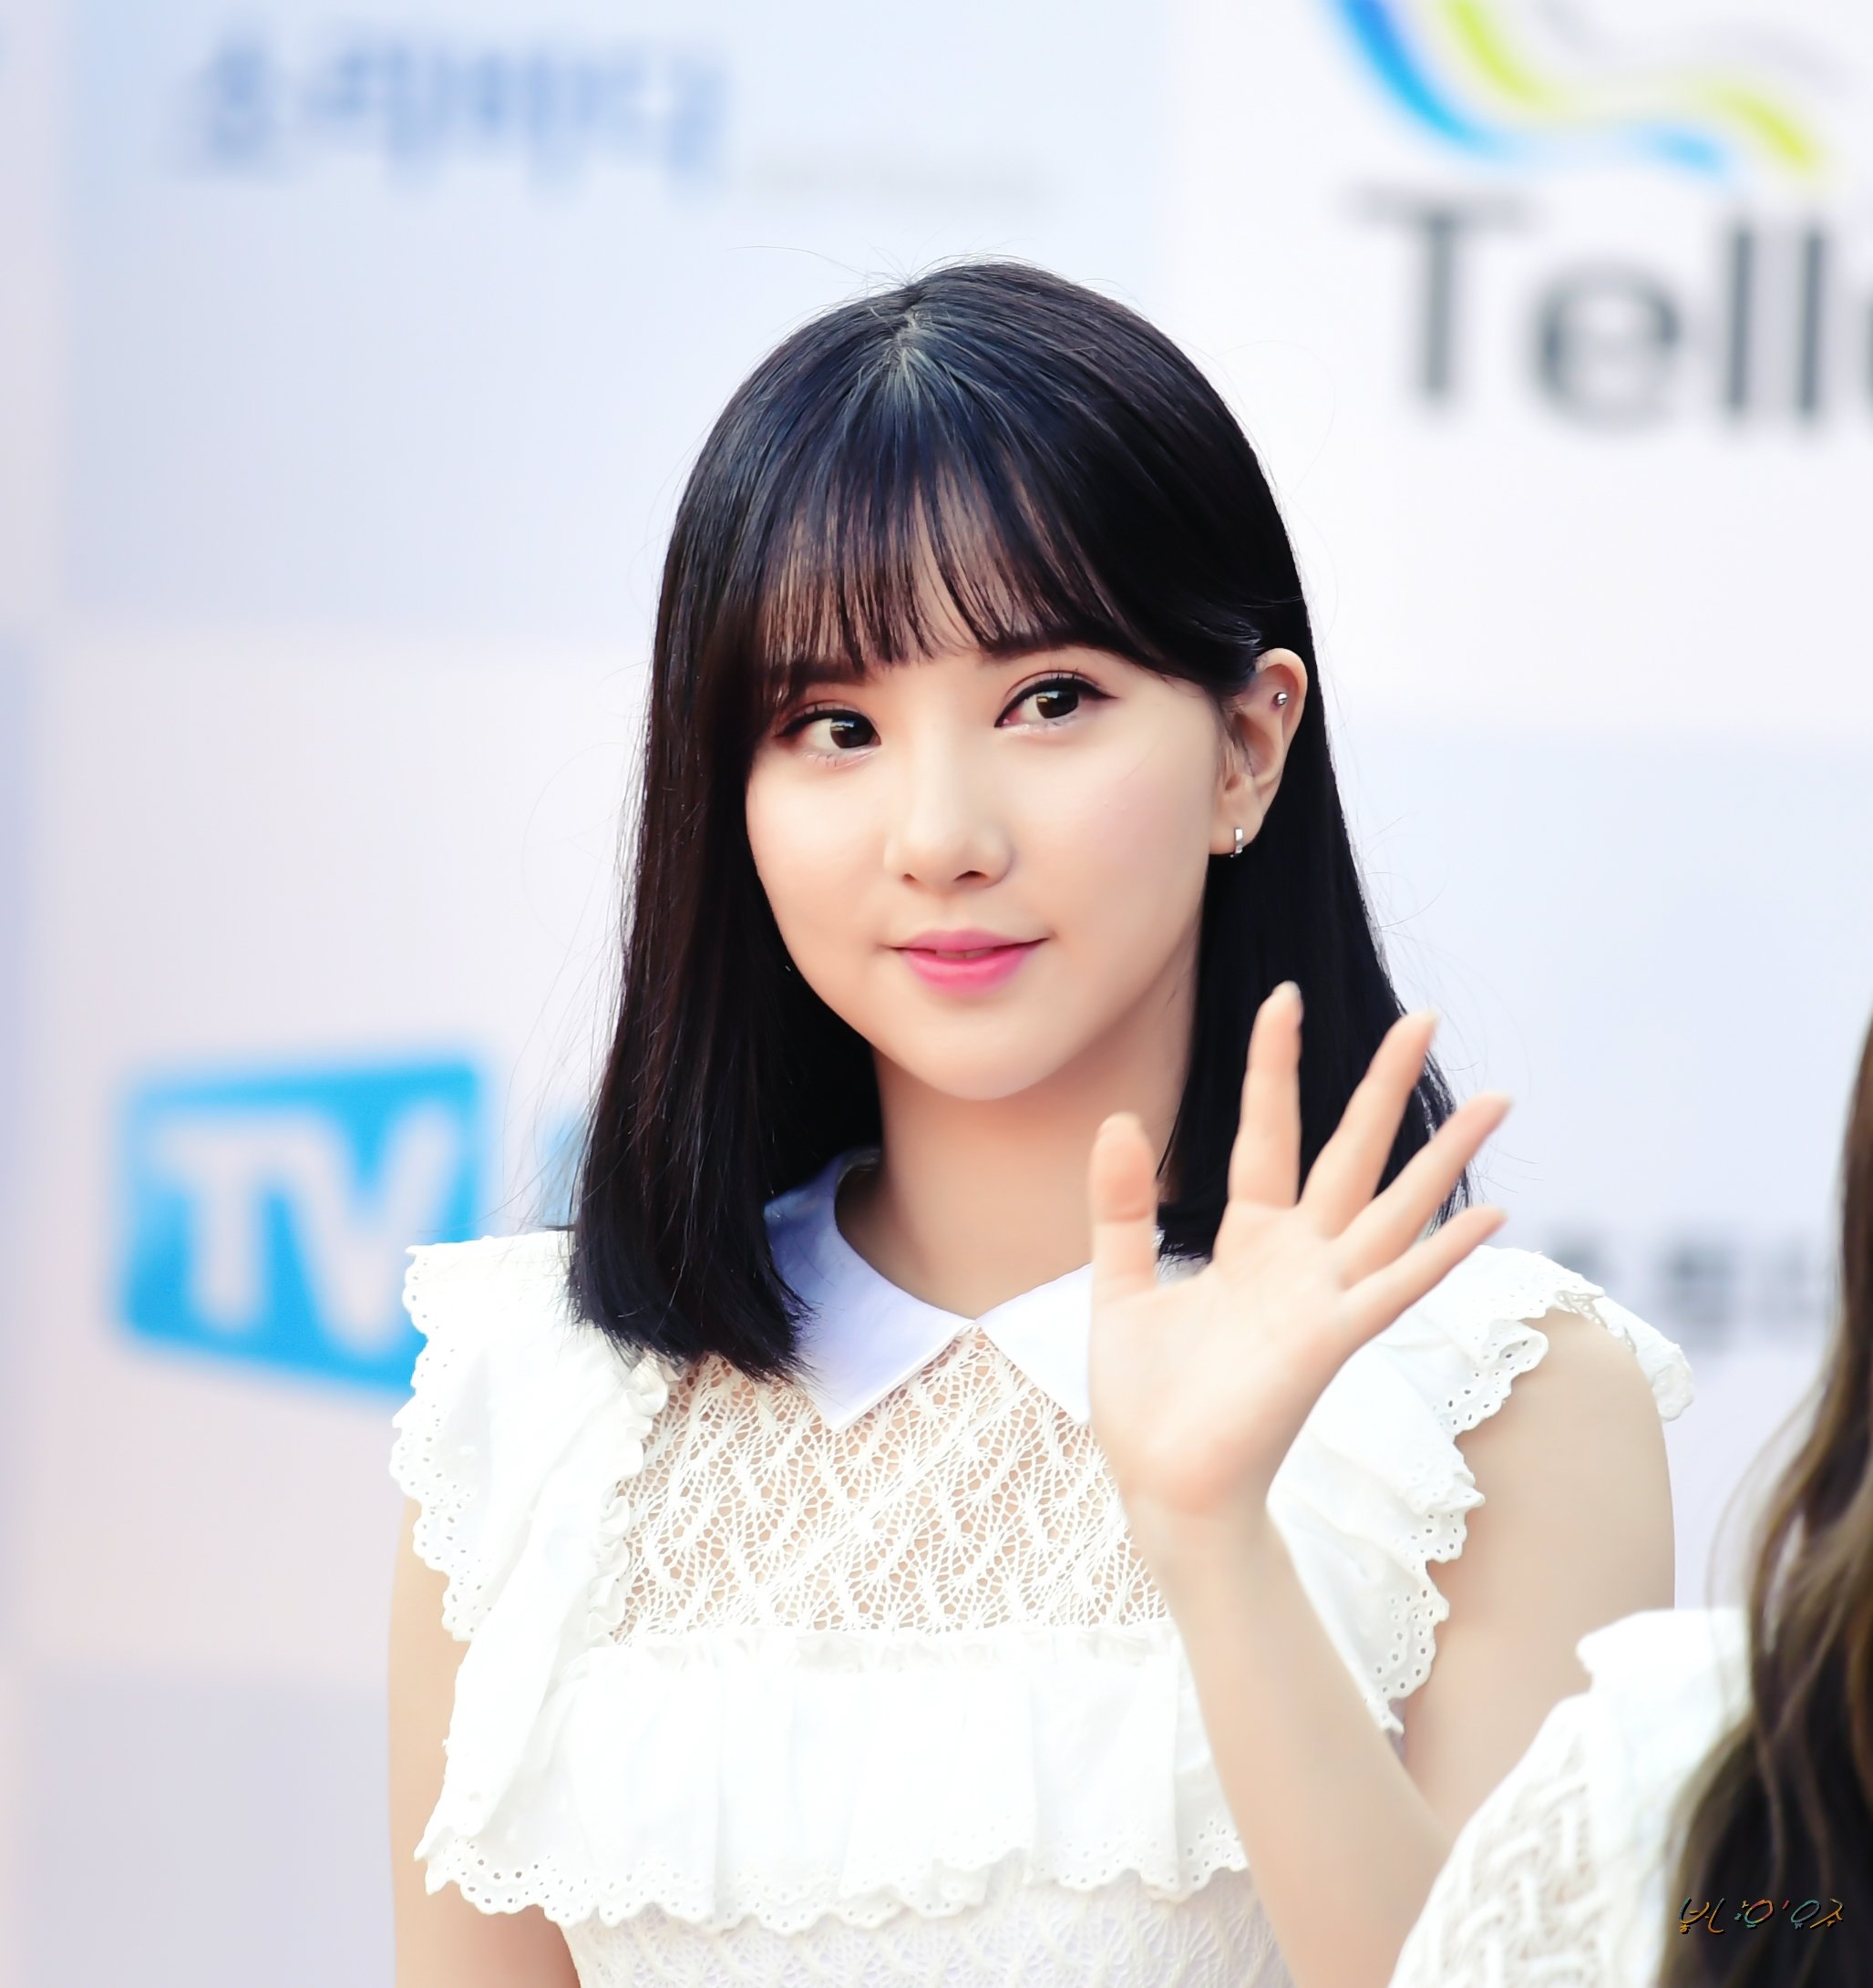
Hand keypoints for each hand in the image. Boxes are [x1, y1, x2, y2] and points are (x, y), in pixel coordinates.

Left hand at [1087, 983, 1509, 1586]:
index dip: (1276, 1067)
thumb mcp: (1121, 1286)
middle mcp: (1298, 1260)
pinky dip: (1441, 1254)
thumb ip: (1122, 1208)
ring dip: (1446, 1155)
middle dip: (1384, 1085)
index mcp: (1249, 1242)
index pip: (1269, 1134)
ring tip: (1498, 1098)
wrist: (1161, 1488)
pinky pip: (1395, 1287)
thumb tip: (1120, 1119)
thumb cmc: (1148, 1402)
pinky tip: (1489, 1214)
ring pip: (1395, 1207)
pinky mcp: (1329, 1342)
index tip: (1285, 998)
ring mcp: (1322, 1298)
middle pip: (1351, 1153)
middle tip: (1423, 1016)